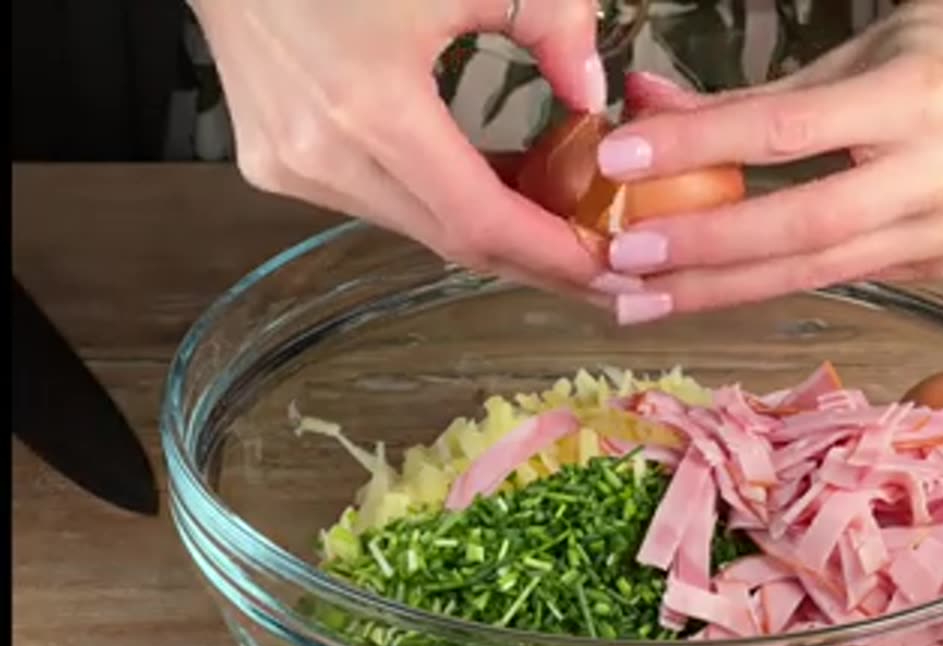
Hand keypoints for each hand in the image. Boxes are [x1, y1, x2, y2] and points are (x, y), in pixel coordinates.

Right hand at [189, 0, 609, 301]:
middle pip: (452, 240)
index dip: (555, 256)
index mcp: (369, 109)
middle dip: (537, 262)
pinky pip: (381, 203)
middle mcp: (322, 157)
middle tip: (606, 269)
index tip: (614, 272)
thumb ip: (550, 24)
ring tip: (561, 223)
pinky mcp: (276, 164)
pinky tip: (493, 189)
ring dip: (490, 232)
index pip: (481, 221)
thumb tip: (592, 95)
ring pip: (417, 226)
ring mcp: (290, 168)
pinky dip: (442, 204)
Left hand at [592, 2, 942, 322]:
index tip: (619, 161)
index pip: (787, 132)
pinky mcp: (940, 264)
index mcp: (918, 98)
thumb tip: (642, 106)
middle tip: (622, 259)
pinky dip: (765, 284)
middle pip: (805, 226)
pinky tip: (703, 292)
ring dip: (719, 289)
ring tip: (643, 299)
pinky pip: (835, 277)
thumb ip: (746, 99)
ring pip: (816, 272)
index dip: (698, 149)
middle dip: (704, 249)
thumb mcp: (841, 59)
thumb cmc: (926, 57)